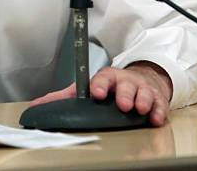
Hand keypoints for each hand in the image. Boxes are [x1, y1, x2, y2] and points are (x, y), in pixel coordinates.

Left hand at [28, 62, 172, 126]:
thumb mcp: (88, 88)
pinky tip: (155, 119)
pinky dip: (158, 112)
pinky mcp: (156, 100)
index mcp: (106, 78)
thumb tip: (37, 105)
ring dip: (142, 101)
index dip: (99, 85)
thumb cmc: (111, 87)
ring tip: (139, 109)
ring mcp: (141, 90)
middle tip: (122, 104)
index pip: (101, 78)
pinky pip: (159, 105)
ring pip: (143, 93)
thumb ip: (65, 97)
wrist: (139, 80)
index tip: (96, 92)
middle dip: (124, 94)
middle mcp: (124, 82)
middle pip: (125, 85)